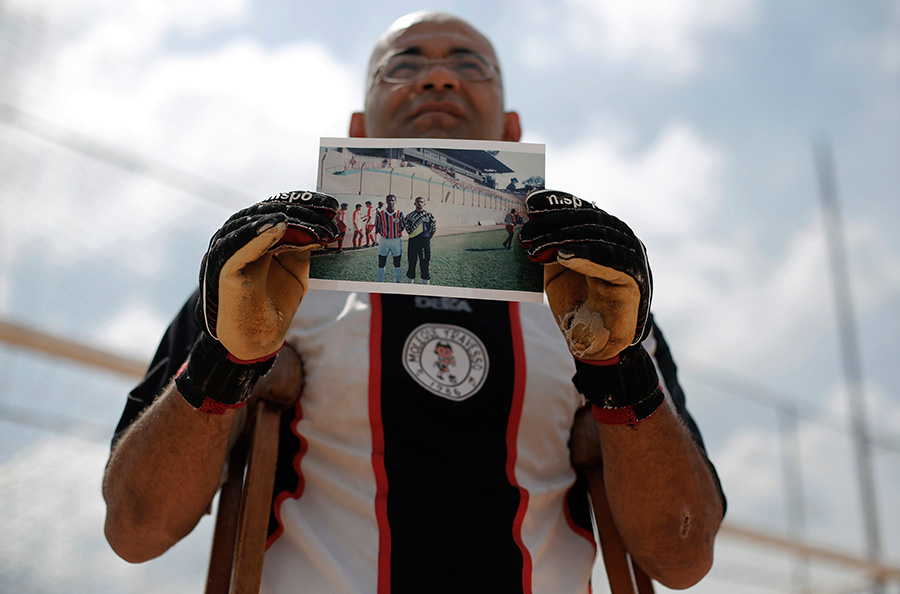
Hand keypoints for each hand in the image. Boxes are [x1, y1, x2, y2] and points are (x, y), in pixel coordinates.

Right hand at [199, 191, 338, 360]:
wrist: (257, 340)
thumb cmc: (274, 304)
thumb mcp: (296, 270)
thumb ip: (301, 247)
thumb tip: (318, 225)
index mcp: (253, 236)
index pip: (278, 209)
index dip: (304, 204)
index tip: (333, 204)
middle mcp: (237, 238)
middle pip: (268, 212)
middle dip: (301, 210)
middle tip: (331, 211)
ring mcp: (228, 252)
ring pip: (254, 224)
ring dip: (286, 219)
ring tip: (313, 220)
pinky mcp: (224, 269)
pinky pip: (240, 247)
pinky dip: (258, 234)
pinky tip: (280, 225)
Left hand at [518, 190, 651, 360]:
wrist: (594, 344)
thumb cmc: (576, 307)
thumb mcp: (557, 270)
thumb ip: (552, 246)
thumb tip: (530, 223)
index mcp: (606, 235)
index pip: (583, 210)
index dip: (558, 204)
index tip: (530, 204)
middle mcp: (623, 242)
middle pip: (590, 220)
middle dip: (554, 223)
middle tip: (526, 233)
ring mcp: (633, 259)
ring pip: (599, 236)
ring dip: (563, 238)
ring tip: (536, 246)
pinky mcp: (636, 280)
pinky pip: (611, 261)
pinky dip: (586, 255)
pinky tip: (564, 255)